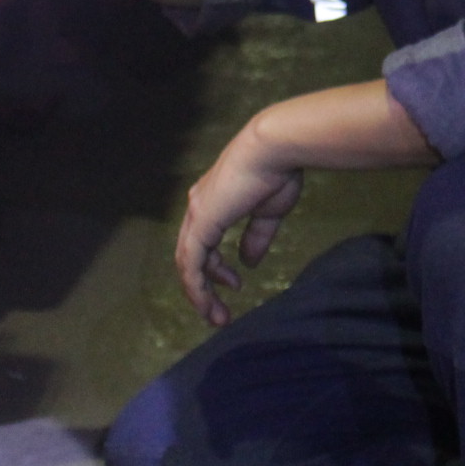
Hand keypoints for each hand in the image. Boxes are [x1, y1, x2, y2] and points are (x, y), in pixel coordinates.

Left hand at [174, 116, 305, 325]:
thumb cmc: (277, 172)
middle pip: (190, 257)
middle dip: (204, 287)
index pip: (202, 243)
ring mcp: (197, 215)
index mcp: (213, 202)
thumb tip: (248, 262)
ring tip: (217, 316)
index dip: (215, 269)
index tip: (235, 284)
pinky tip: (208, 302)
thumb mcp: (269, 212)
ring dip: (200, 294)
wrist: (274, 148)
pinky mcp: (201, 223)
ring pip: (187, 264)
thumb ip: (256, 237)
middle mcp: (198, 207)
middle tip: (219, 312)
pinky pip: (191, 263)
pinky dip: (197, 286)